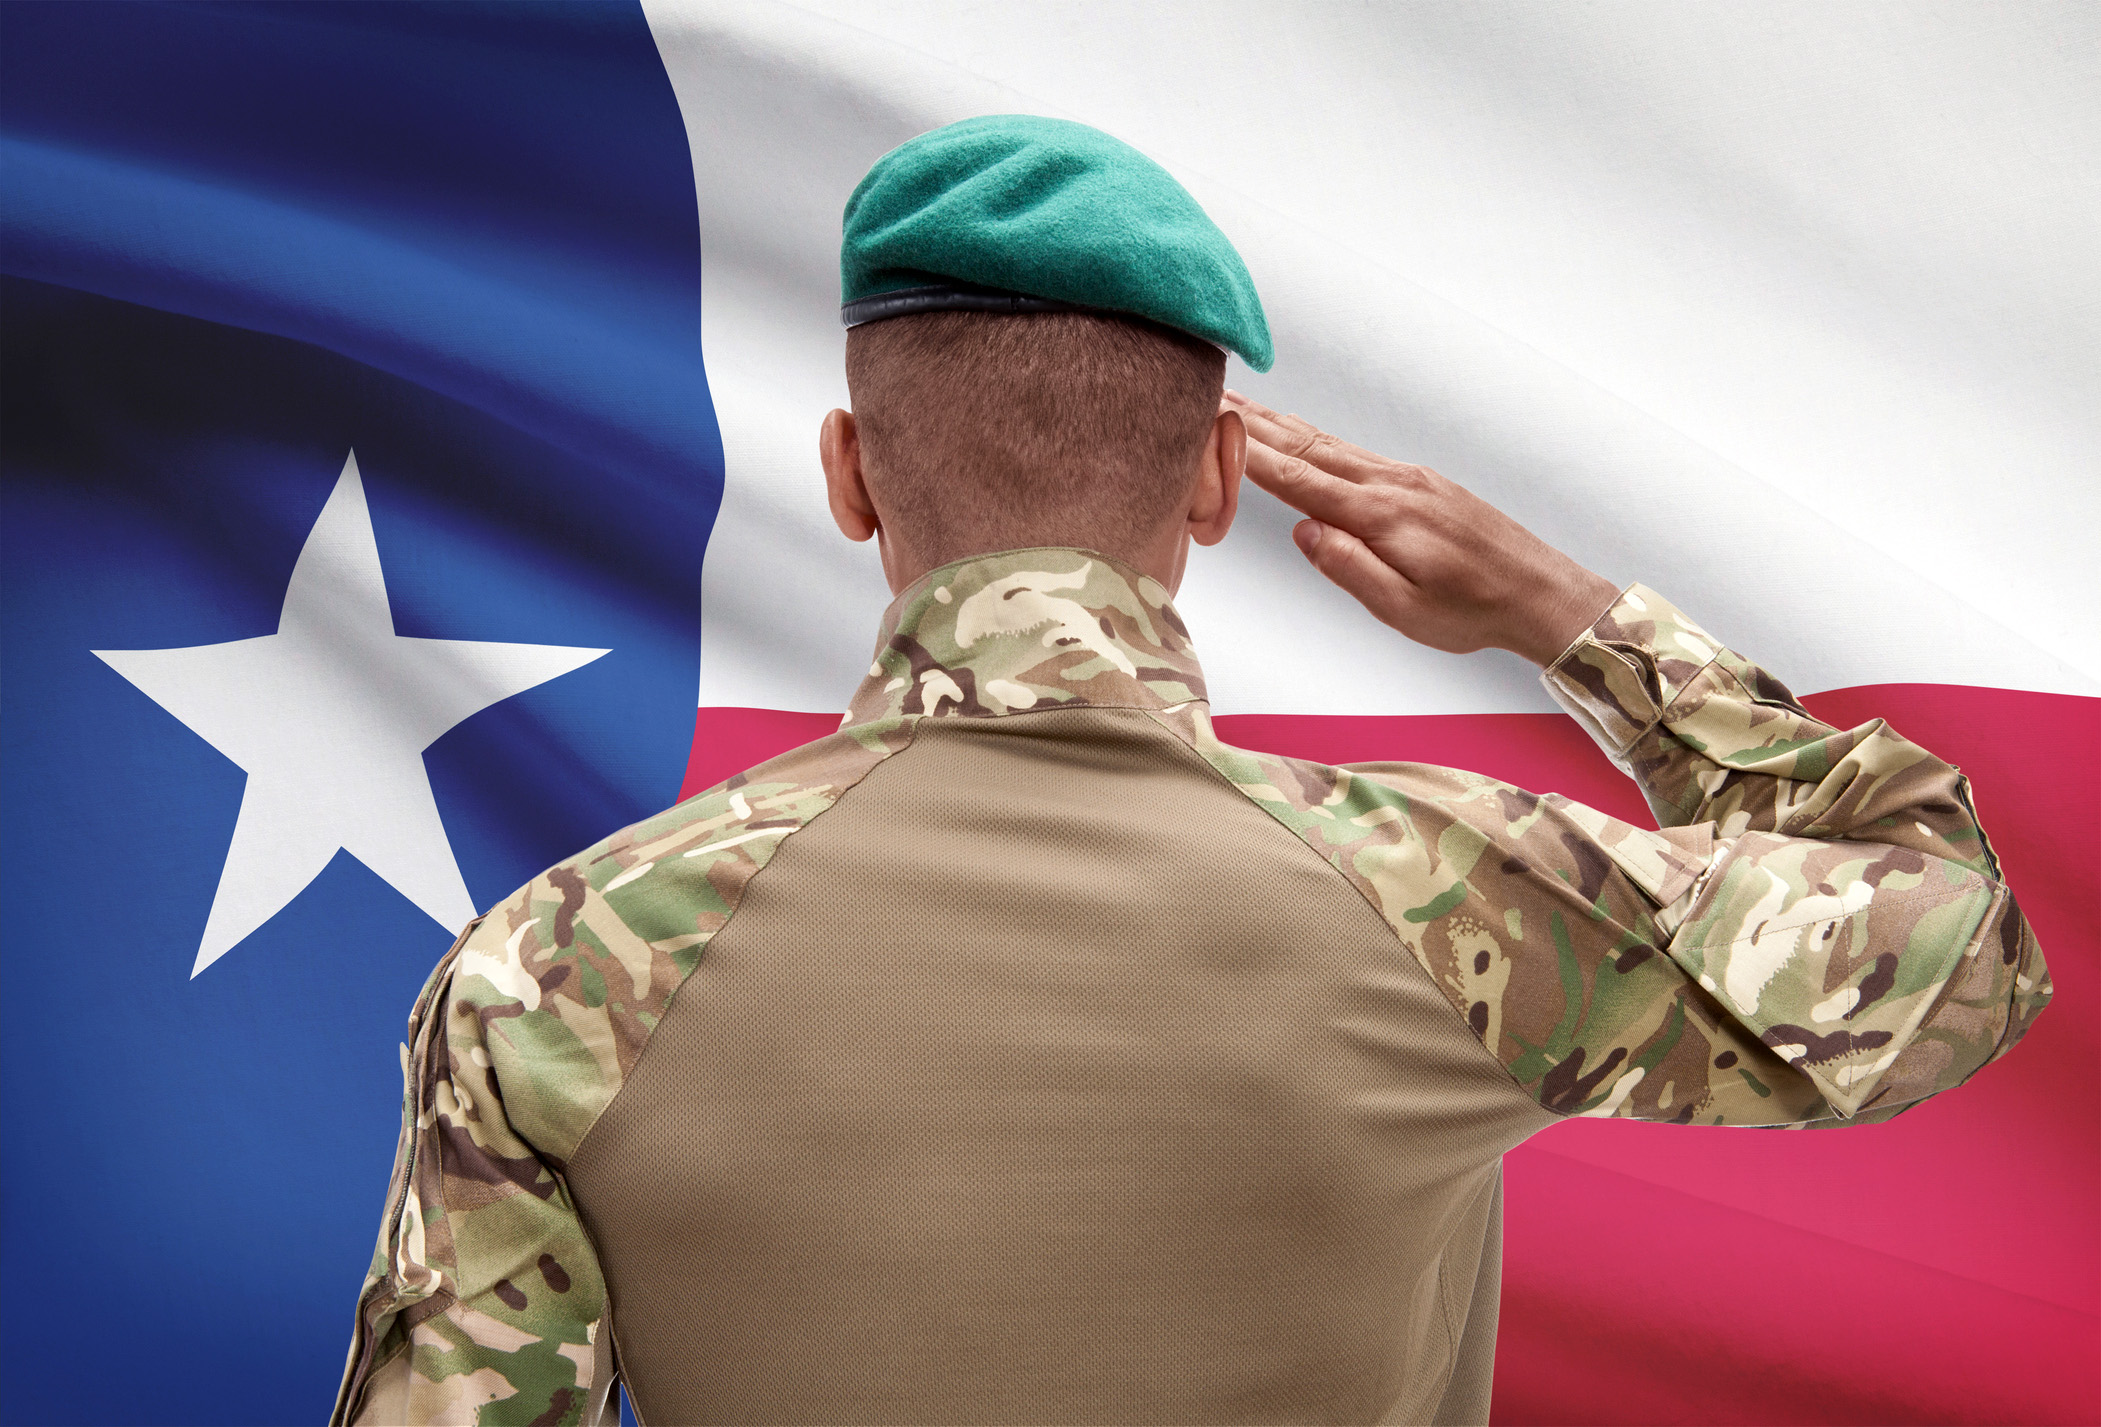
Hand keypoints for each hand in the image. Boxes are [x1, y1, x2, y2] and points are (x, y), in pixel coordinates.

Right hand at [1224, 391, 1618, 666]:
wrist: (1538, 591)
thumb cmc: (1472, 611)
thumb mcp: (1403, 609)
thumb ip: (1349, 567)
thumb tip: (1303, 530)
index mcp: (1380, 516)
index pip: (1297, 479)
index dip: (1247, 453)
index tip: (1208, 426)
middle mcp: (1391, 484)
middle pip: (1307, 446)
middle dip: (1253, 423)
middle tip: (1209, 396)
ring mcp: (1407, 478)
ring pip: (1329, 444)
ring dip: (1281, 424)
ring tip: (1241, 406)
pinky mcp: (1420, 482)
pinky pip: (1353, 453)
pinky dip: (1316, 438)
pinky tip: (1302, 436)